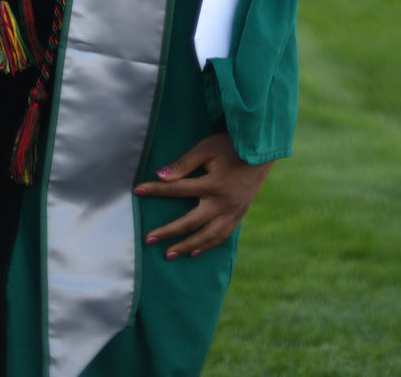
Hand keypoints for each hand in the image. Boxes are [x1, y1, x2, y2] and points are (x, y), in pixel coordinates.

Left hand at [134, 133, 272, 258]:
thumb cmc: (232, 145)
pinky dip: (207, 246)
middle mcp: (222, 203)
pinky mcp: (238, 216)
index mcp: (213, 184)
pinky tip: (195, 252)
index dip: (156, 190)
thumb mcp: (207, 148)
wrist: (263, 152)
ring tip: (169, 254)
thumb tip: (161, 176)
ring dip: (187, 246)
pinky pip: (221, 236)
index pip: (178, 189)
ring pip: (206, 236)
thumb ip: (184, 163)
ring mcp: (232, 213)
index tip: (137, 191)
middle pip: (190, 222)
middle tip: (149, 240)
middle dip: (168, 232)